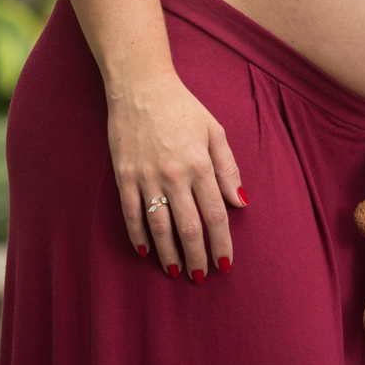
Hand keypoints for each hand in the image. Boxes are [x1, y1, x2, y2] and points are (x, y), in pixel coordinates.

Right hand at [107, 68, 244, 281]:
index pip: (216, 214)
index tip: (225, 264)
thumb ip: (227, 168)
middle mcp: (174, 174)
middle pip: (189, 227)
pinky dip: (138, 235)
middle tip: (201, 277)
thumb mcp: (214, 130)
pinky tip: (145, 251)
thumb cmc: (182, 107)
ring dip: (169, 253)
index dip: (221, 243)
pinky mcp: (125, 175)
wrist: (141, 86)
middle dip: (197, 257)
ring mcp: (147, 176)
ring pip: (160, 226)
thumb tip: (240, 202)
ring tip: (176, 271)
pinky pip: (132, 213)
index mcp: (200, 163)